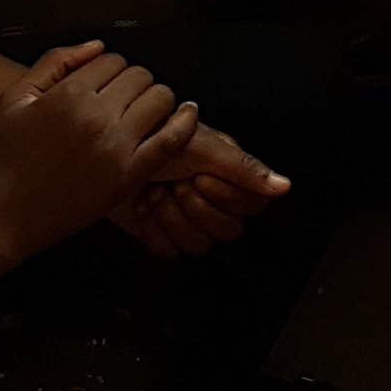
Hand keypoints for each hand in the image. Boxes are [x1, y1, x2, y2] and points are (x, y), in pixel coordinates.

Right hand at [0, 41, 198, 261]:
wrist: (5, 215)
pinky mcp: (130, 174)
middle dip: (133, 82)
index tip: (105, 83)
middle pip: (140, 76)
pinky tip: (187, 112)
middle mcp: (95, 116)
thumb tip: (97, 46)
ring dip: (156, 99)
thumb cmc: (7, 159)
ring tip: (143, 110)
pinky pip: (173, 138)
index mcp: (68, 94)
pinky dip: (186, 121)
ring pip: (160, 98)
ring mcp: (116, 146)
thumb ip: (55, 62)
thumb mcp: (16, 99)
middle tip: (123, 99)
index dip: (111, 69)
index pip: (113, 60)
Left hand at [108, 122, 292, 260]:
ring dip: (170, 217)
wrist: (104, 154)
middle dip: (196, 209)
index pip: (252, 206)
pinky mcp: (160, 236)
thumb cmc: (154, 137)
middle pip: (227, 231)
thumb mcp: (200, 145)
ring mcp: (186, 222)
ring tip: (153, 193)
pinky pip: (169, 253)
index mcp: (228, 177)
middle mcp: (213, 201)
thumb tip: (286, 186)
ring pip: (198, 246)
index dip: (227, 198)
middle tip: (175, 185)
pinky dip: (151, 230)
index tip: (200, 178)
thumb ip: (244, 167)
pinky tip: (140, 208)